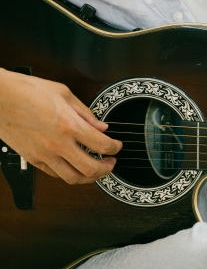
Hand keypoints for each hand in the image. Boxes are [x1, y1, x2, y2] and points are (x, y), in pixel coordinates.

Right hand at [0, 68, 121, 183]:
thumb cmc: (27, 90)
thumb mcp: (63, 93)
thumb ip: (86, 113)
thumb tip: (101, 127)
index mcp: (70, 125)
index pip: (103, 145)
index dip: (116, 148)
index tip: (117, 146)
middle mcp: (58, 144)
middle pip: (92, 169)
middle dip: (107, 168)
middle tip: (111, 162)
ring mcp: (44, 154)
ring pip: (73, 178)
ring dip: (90, 177)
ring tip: (96, 170)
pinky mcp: (32, 159)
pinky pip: (55, 174)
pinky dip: (69, 174)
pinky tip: (74, 167)